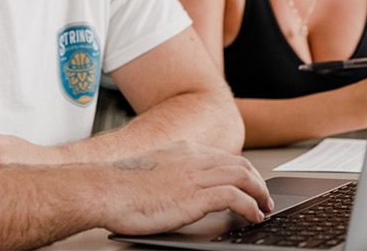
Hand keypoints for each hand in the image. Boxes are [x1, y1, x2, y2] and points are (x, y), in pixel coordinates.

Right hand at [100, 140, 272, 234]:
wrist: (102, 189)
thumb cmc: (116, 187)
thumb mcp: (148, 171)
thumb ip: (166, 174)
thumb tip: (172, 188)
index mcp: (181, 150)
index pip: (222, 156)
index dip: (240, 170)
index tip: (247, 183)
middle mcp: (192, 157)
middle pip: (239, 163)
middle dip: (256, 180)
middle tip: (263, 196)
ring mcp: (194, 174)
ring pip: (242, 176)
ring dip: (259, 193)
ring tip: (264, 208)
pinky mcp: (194, 195)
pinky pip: (235, 197)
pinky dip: (250, 206)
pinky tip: (253, 216)